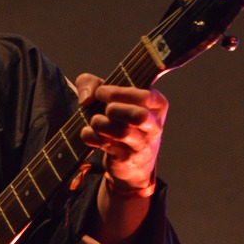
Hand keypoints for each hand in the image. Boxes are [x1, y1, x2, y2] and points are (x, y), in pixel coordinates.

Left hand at [76, 73, 167, 191]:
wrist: (133, 160)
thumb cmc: (120, 116)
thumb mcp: (111, 95)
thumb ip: (91, 83)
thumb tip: (86, 98)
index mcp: (157, 105)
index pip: (145, 97)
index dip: (118, 92)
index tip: (101, 92)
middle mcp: (153, 125)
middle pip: (139, 116)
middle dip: (115, 109)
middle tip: (104, 109)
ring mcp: (141, 144)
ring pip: (122, 132)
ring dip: (101, 123)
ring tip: (95, 121)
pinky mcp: (126, 158)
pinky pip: (106, 145)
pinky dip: (91, 137)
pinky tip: (89, 133)